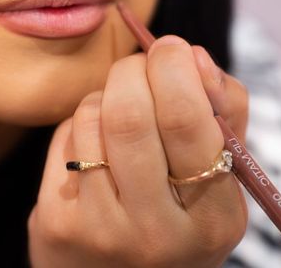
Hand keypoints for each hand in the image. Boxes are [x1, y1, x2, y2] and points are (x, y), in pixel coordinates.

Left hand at [28, 35, 248, 267]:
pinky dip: (85, 121)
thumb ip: (224, 112)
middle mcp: (155, 231)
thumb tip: (192, 56)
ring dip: (107, 94)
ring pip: (92, 116)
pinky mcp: (56, 222)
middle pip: (129, 114)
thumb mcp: (220, 176)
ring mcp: (99, 229)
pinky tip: (98, 143)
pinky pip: (65, 136)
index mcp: (212, 217)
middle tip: (143, 64)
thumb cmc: (178, 216)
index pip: (185, 120)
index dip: (174, 68)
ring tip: (121, 111)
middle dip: (134, 69)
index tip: (171, 48)